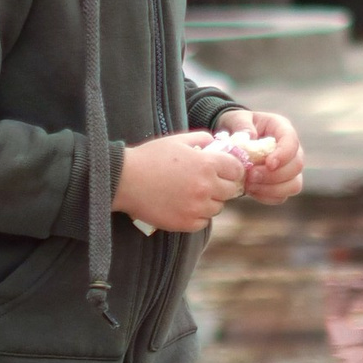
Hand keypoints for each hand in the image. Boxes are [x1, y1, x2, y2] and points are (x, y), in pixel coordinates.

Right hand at [114, 131, 247, 233]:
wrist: (124, 181)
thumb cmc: (149, 158)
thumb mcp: (177, 140)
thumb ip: (202, 138)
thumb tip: (217, 143)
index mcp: (207, 164)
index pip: (237, 170)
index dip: (232, 169)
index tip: (225, 170)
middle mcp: (206, 187)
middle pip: (231, 191)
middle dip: (223, 185)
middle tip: (208, 182)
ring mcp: (197, 207)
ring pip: (217, 207)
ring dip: (210, 201)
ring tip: (192, 194)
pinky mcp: (186, 223)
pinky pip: (203, 222)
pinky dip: (197, 216)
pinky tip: (184, 206)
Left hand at [217, 106, 304, 203]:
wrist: (233, 139)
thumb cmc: (237, 126)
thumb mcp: (235, 118)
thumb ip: (241, 124)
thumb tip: (250, 137)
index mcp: (282, 128)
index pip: (292, 142)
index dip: (284, 155)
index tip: (269, 164)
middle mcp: (291, 149)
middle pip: (296, 166)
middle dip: (274, 175)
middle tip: (250, 176)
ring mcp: (289, 168)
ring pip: (294, 185)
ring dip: (271, 189)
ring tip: (248, 185)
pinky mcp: (282, 184)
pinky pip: (282, 196)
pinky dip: (266, 196)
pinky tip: (250, 190)